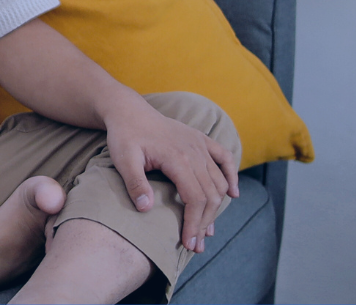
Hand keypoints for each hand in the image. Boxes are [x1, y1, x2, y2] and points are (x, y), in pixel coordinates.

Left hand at [103, 96, 239, 253]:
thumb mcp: (123, 159)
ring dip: (217, 207)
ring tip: (207, 230)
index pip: (195, 198)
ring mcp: (200, 144)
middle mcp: (195, 151)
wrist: (128, 111)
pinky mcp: (201, 139)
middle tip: (196, 244)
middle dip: (205, 223)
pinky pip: (225, 157)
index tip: (188, 243)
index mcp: (177, 157)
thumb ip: (135, 182)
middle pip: (210, 195)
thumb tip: (146, 208)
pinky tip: (232, 194)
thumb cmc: (124, 135)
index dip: (193, 223)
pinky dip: (232, 175)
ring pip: (219, 181)